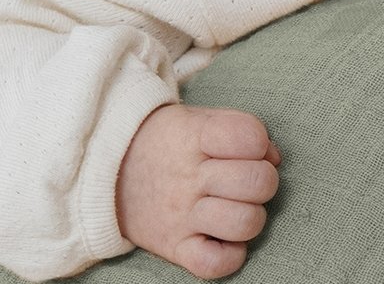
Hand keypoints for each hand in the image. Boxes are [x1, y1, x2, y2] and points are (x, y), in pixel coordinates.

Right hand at [116, 104, 281, 278]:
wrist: (108, 172)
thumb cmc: (168, 143)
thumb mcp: (199, 120)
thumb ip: (241, 130)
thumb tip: (274, 157)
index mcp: (195, 137)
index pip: (248, 135)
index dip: (258, 141)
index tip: (247, 146)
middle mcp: (188, 178)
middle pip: (256, 182)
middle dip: (264, 179)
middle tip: (247, 179)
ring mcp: (181, 216)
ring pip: (245, 222)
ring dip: (253, 215)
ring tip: (238, 207)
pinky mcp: (174, 248)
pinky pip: (216, 264)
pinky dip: (231, 255)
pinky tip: (226, 237)